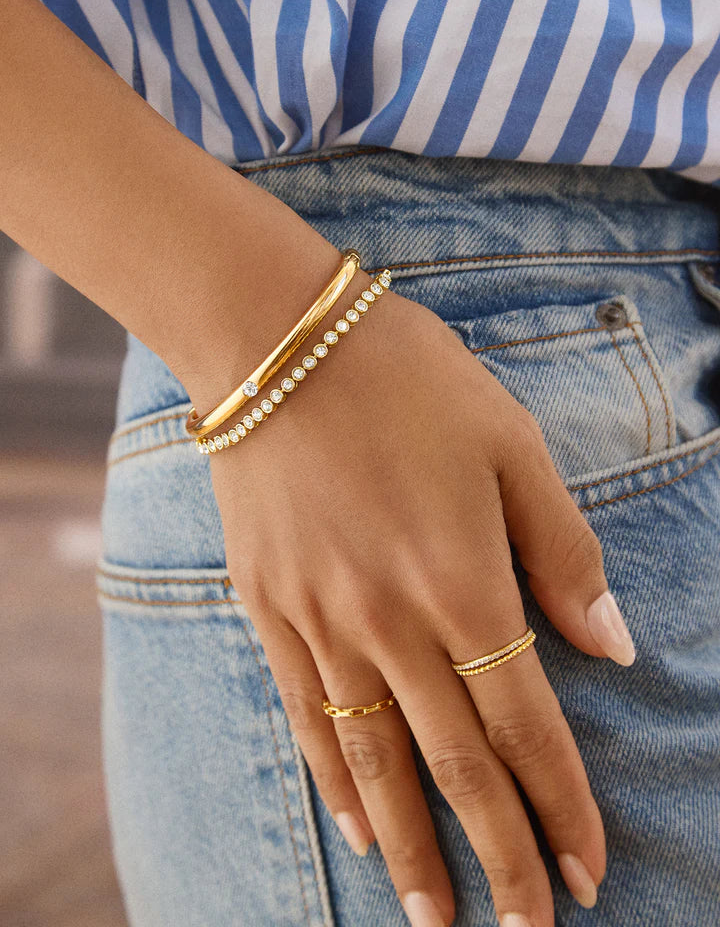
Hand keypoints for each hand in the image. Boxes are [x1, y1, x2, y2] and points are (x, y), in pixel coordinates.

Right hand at [200, 273, 634, 926]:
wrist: (277, 343)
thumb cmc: (407, 380)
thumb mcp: (512, 444)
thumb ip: (563, 551)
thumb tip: (614, 644)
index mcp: (462, 581)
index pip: (526, 725)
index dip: (562, 803)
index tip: (589, 870)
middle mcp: (390, 620)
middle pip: (456, 763)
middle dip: (501, 854)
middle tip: (526, 925)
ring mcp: (321, 620)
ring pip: (375, 759)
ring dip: (413, 845)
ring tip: (436, 916)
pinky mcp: (269, 607)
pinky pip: (305, 713)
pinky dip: (333, 779)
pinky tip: (356, 827)